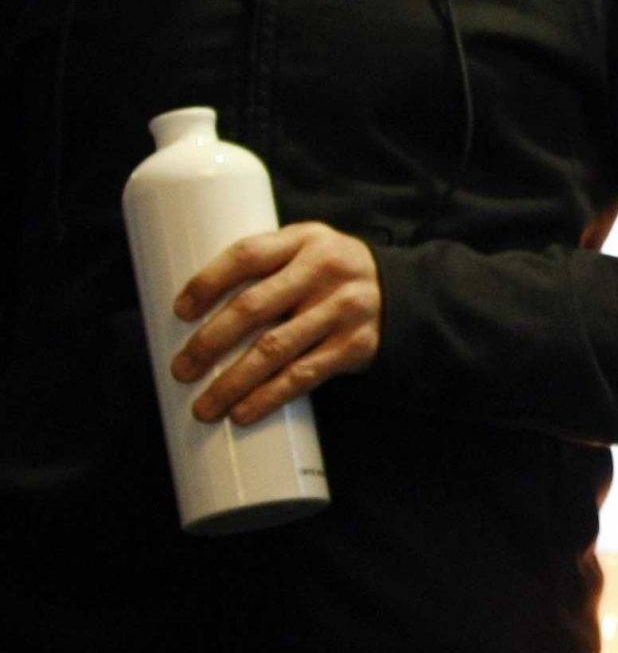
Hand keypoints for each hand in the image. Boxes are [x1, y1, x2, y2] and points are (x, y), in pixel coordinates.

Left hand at [169, 223, 381, 426]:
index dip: (207, 283)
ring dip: (232, 381)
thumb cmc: (331, 276)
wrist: (403, 294)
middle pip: (254, 307)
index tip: (179, 312)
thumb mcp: (306, 253)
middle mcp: (326, 270)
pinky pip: (304, 374)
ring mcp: (344, 308)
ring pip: (274, 348)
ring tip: (204, 406)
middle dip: (208, 343)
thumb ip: (266, 270)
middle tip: (181, 369)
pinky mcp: (356, 344)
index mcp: (305, 240)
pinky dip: (269, 396)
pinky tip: (243, 412)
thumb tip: (194, 317)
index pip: (246, 255)